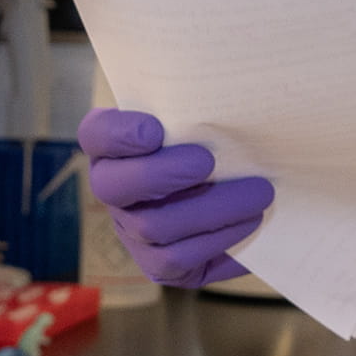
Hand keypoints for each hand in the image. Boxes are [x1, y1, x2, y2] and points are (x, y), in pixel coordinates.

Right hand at [79, 108, 272, 286]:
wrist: (236, 196)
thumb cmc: (216, 145)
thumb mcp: (204, 120)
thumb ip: (202, 108)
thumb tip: (234, 91)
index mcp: (116, 145)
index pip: (97, 134)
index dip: (116, 134)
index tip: (154, 130)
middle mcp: (114, 190)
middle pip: (112, 186)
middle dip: (160, 174)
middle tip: (207, 161)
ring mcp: (131, 230)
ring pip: (153, 227)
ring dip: (211, 209)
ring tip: (258, 194)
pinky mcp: (156, 265)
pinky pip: (176, 260)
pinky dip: (217, 240)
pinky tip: (249, 222)